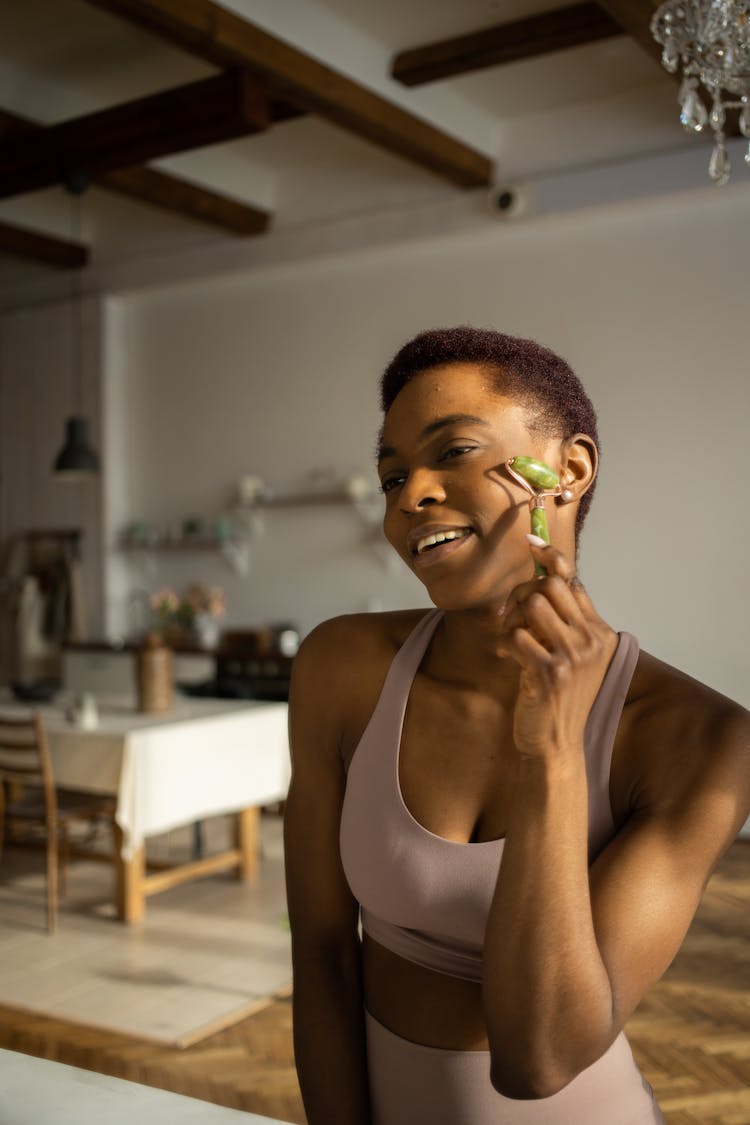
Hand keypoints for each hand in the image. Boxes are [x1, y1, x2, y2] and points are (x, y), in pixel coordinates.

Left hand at [497, 538, 616, 759]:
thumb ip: (563, 623)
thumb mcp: (569, 657)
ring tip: (511, 641)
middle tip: (511, 615)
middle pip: (550, 588)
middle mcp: (592, 641)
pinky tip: (509, 659)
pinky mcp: (551, 673)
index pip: (575, 583)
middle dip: (522, 594)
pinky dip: (506, 643)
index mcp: (600, 633)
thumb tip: (544, 579)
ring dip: (512, 619)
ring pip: (533, 604)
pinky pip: (517, 635)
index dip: (552, 560)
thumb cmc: (556, 698)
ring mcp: (574, 657)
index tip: (533, 543)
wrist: (555, 744)